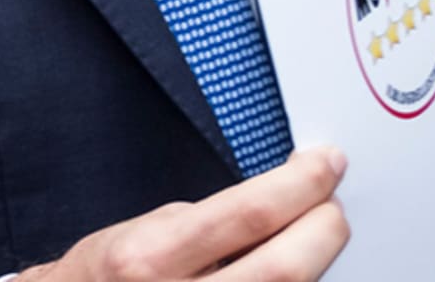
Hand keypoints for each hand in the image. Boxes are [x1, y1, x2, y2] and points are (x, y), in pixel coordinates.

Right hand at [14, 148, 348, 280]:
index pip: (249, 214)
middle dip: (326, 226)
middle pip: (287, 267)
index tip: (324, 164)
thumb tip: (275, 204)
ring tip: (314, 236)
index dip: (301, 184)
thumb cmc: (103, 280)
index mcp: (149, 256)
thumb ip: (203, 222)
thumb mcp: (137, 233)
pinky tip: (291, 269)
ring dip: (317, 261)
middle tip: (331, 203)